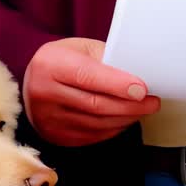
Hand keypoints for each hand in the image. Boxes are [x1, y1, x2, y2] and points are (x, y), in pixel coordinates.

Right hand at [23, 38, 160, 146]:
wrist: (33, 83)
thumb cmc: (63, 62)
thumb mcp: (81, 49)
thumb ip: (106, 59)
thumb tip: (140, 75)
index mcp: (49, 65)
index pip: (87, 77)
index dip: (117, 85)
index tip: (143, 89)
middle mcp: (43, 93)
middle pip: (95, 104)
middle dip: (130, 105)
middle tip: (152, 102)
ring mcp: (47, 119)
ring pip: (97, 123)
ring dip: (125, 118)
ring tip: (142, 109)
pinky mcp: (55, 136)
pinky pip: (93, 135)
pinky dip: (114, 128)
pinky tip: (124, 118)